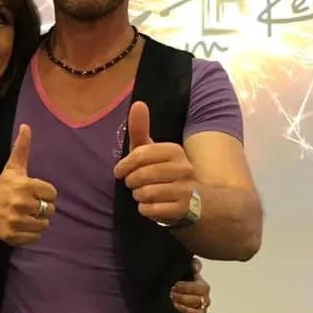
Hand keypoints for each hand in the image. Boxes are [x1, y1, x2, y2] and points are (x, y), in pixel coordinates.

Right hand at [0, 124, 57, 245]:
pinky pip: (37, 237)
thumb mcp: (13, 168)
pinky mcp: (15, 236)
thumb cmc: (3, 188)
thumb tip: (26, 125)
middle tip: (29, 205)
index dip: (45, 193)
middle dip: (42, 208)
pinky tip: (22, 226)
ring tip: (26, 216)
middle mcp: (21, 203)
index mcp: (24, 185)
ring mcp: (17, 221)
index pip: (52, 193)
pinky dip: (32, 233)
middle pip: (50, 209)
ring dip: (38, 221)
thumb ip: (22, 148)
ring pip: (45, 224)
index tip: (33, 193)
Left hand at [113, 101, 194, 223]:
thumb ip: (140, 129)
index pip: (139, 155)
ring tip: (144, 193)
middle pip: (140, 176)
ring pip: (144, 194)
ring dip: (138, 196)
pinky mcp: (182, 209)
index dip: (124, 165)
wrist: (192, 200)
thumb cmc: (162, 171)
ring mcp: (184, 189)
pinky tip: (152, 205)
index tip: (120, 171)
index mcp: (174, 151)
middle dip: (131, 182)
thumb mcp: (150, 150)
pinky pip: (150, 209)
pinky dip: (145, 209)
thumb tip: (138, 103)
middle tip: (134, 184)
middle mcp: (183, 168)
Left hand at [170, 258, 209, 312]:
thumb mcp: (187, 270)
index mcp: (203, 287)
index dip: (186, 286)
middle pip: (196, 301)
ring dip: (182, 308)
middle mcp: (204, 300)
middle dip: (181, 297)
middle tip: (170, 294)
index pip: (200, 287)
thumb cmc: (184, 282)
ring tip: (171, 304)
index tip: (175, 285)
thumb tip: (195, 265)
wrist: (177, 295)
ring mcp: (200, 312)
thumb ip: (193, 264)